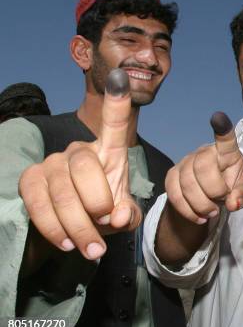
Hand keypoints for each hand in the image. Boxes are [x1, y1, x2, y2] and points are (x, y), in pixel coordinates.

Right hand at [19, 69, 140, 260]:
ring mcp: (52, 163)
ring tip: (94, 249)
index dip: (118, 102)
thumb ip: (128, 214)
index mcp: (109, 152)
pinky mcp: (30, 180)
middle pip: (85, 165)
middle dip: (98, 201)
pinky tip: (69, 243)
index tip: (123, 77)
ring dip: (79, 225)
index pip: (114, 125)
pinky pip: (39, 203)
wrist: (73, 230)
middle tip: (106, 222)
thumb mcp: (123, 215)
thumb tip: (118, 215)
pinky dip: (56, 228)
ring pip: (61, 190)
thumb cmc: (104, 213)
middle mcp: (79, 150)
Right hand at [164, 111, 242, 223]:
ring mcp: (185, 162)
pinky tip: (199, 217)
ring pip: (186, 183)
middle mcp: (204, 152)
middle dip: (214, 191)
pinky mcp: (171, 175)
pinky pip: (173, 193)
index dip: (222, 129)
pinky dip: (187, 210)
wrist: (211, 196)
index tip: (218, 118)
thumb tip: (233, 203)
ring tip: (212, 212)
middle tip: (222, 201)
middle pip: (202, 167)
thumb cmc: (232, 187)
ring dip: (201, 204)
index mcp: (227, 152)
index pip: (225, 140)